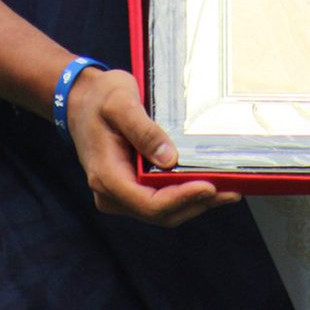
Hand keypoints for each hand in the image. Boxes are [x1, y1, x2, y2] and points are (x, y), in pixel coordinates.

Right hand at [66, 67, 240, 226]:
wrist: (80, 97)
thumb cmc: (99, 97)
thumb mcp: (120, 103)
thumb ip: (143, 131)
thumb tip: (169, 160)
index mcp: (106, 175)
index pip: (149, 202)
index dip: (182, 199)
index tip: (209, 186)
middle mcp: (111, 192)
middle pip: (160, 213)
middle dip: (196, 203)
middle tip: (230, 191)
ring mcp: (120, 192)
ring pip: (162, 211)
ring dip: (194, 203)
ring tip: (226, 191)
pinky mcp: (129, 185)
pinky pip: (158, 199)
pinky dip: (183, 195)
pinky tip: (205, 184)